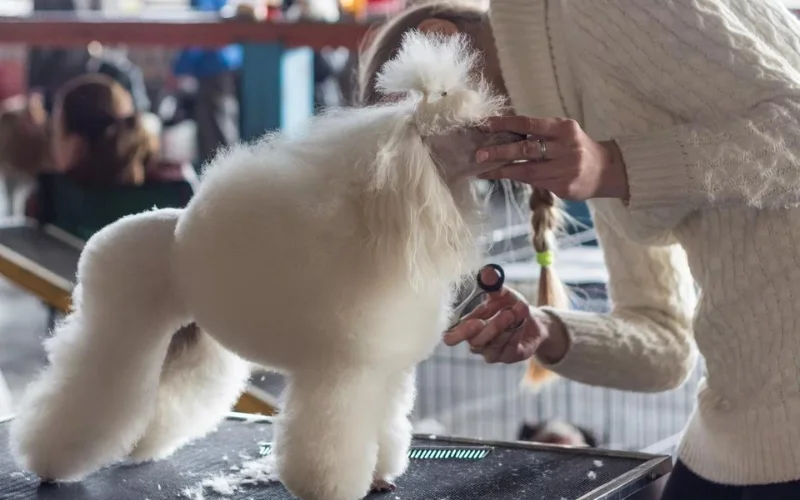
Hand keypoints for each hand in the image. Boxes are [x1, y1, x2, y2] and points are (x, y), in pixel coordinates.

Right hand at [444, 267, 568, 363]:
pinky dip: (517, 333)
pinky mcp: (508, 356)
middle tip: (506, 313)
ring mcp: (492, 352)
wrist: (533, 320)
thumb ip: (492, 284)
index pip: (452, 337)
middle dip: (493, 327)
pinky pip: (510, 349)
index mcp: (468, 327)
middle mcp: (477, 343)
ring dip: (508, 327)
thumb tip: (487, 271)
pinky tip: (523, 321)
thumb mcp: (502, 293)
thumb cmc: (509, 306)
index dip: (456, 335)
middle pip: (476, 342)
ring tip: (520, 310)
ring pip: (495, 345)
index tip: (473, 323)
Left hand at [475, 116, 628, 200]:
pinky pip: (534, 182)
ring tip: (482, 170)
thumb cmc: (576, 147)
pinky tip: (501, 176)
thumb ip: (539, 133)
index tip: (484, 125)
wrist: (606, 170)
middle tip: (479, 154)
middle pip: (527, 149)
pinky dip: (516, 178)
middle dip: (500, 152)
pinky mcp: (564, 187)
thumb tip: (502, 133)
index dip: (505, 124)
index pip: (529, 124)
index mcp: (564, 128)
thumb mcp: (563, 133)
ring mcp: (565, 169)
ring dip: (502, 170)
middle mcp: (566, 148)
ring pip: (527, 170)